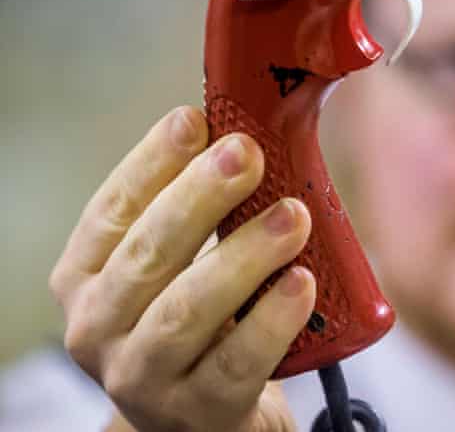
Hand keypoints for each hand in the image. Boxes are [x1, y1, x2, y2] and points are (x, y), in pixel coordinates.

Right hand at [49, 106, 315, 431]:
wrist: (199, 417)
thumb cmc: (194, 323)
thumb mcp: (175, 267)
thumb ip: (194, 214)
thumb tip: (246, 136)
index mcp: (86, 277)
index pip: (112, 211)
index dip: (152, 163)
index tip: (194, 120)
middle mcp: (98, 328)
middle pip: (148, 254)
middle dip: (200, 198)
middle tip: (247, 155)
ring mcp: (143, 376)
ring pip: (188, 309)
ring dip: (244, 255)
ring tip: (293, 216)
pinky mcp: (197, 411)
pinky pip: (237, 361)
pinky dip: (271, 319)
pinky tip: (301, 282)